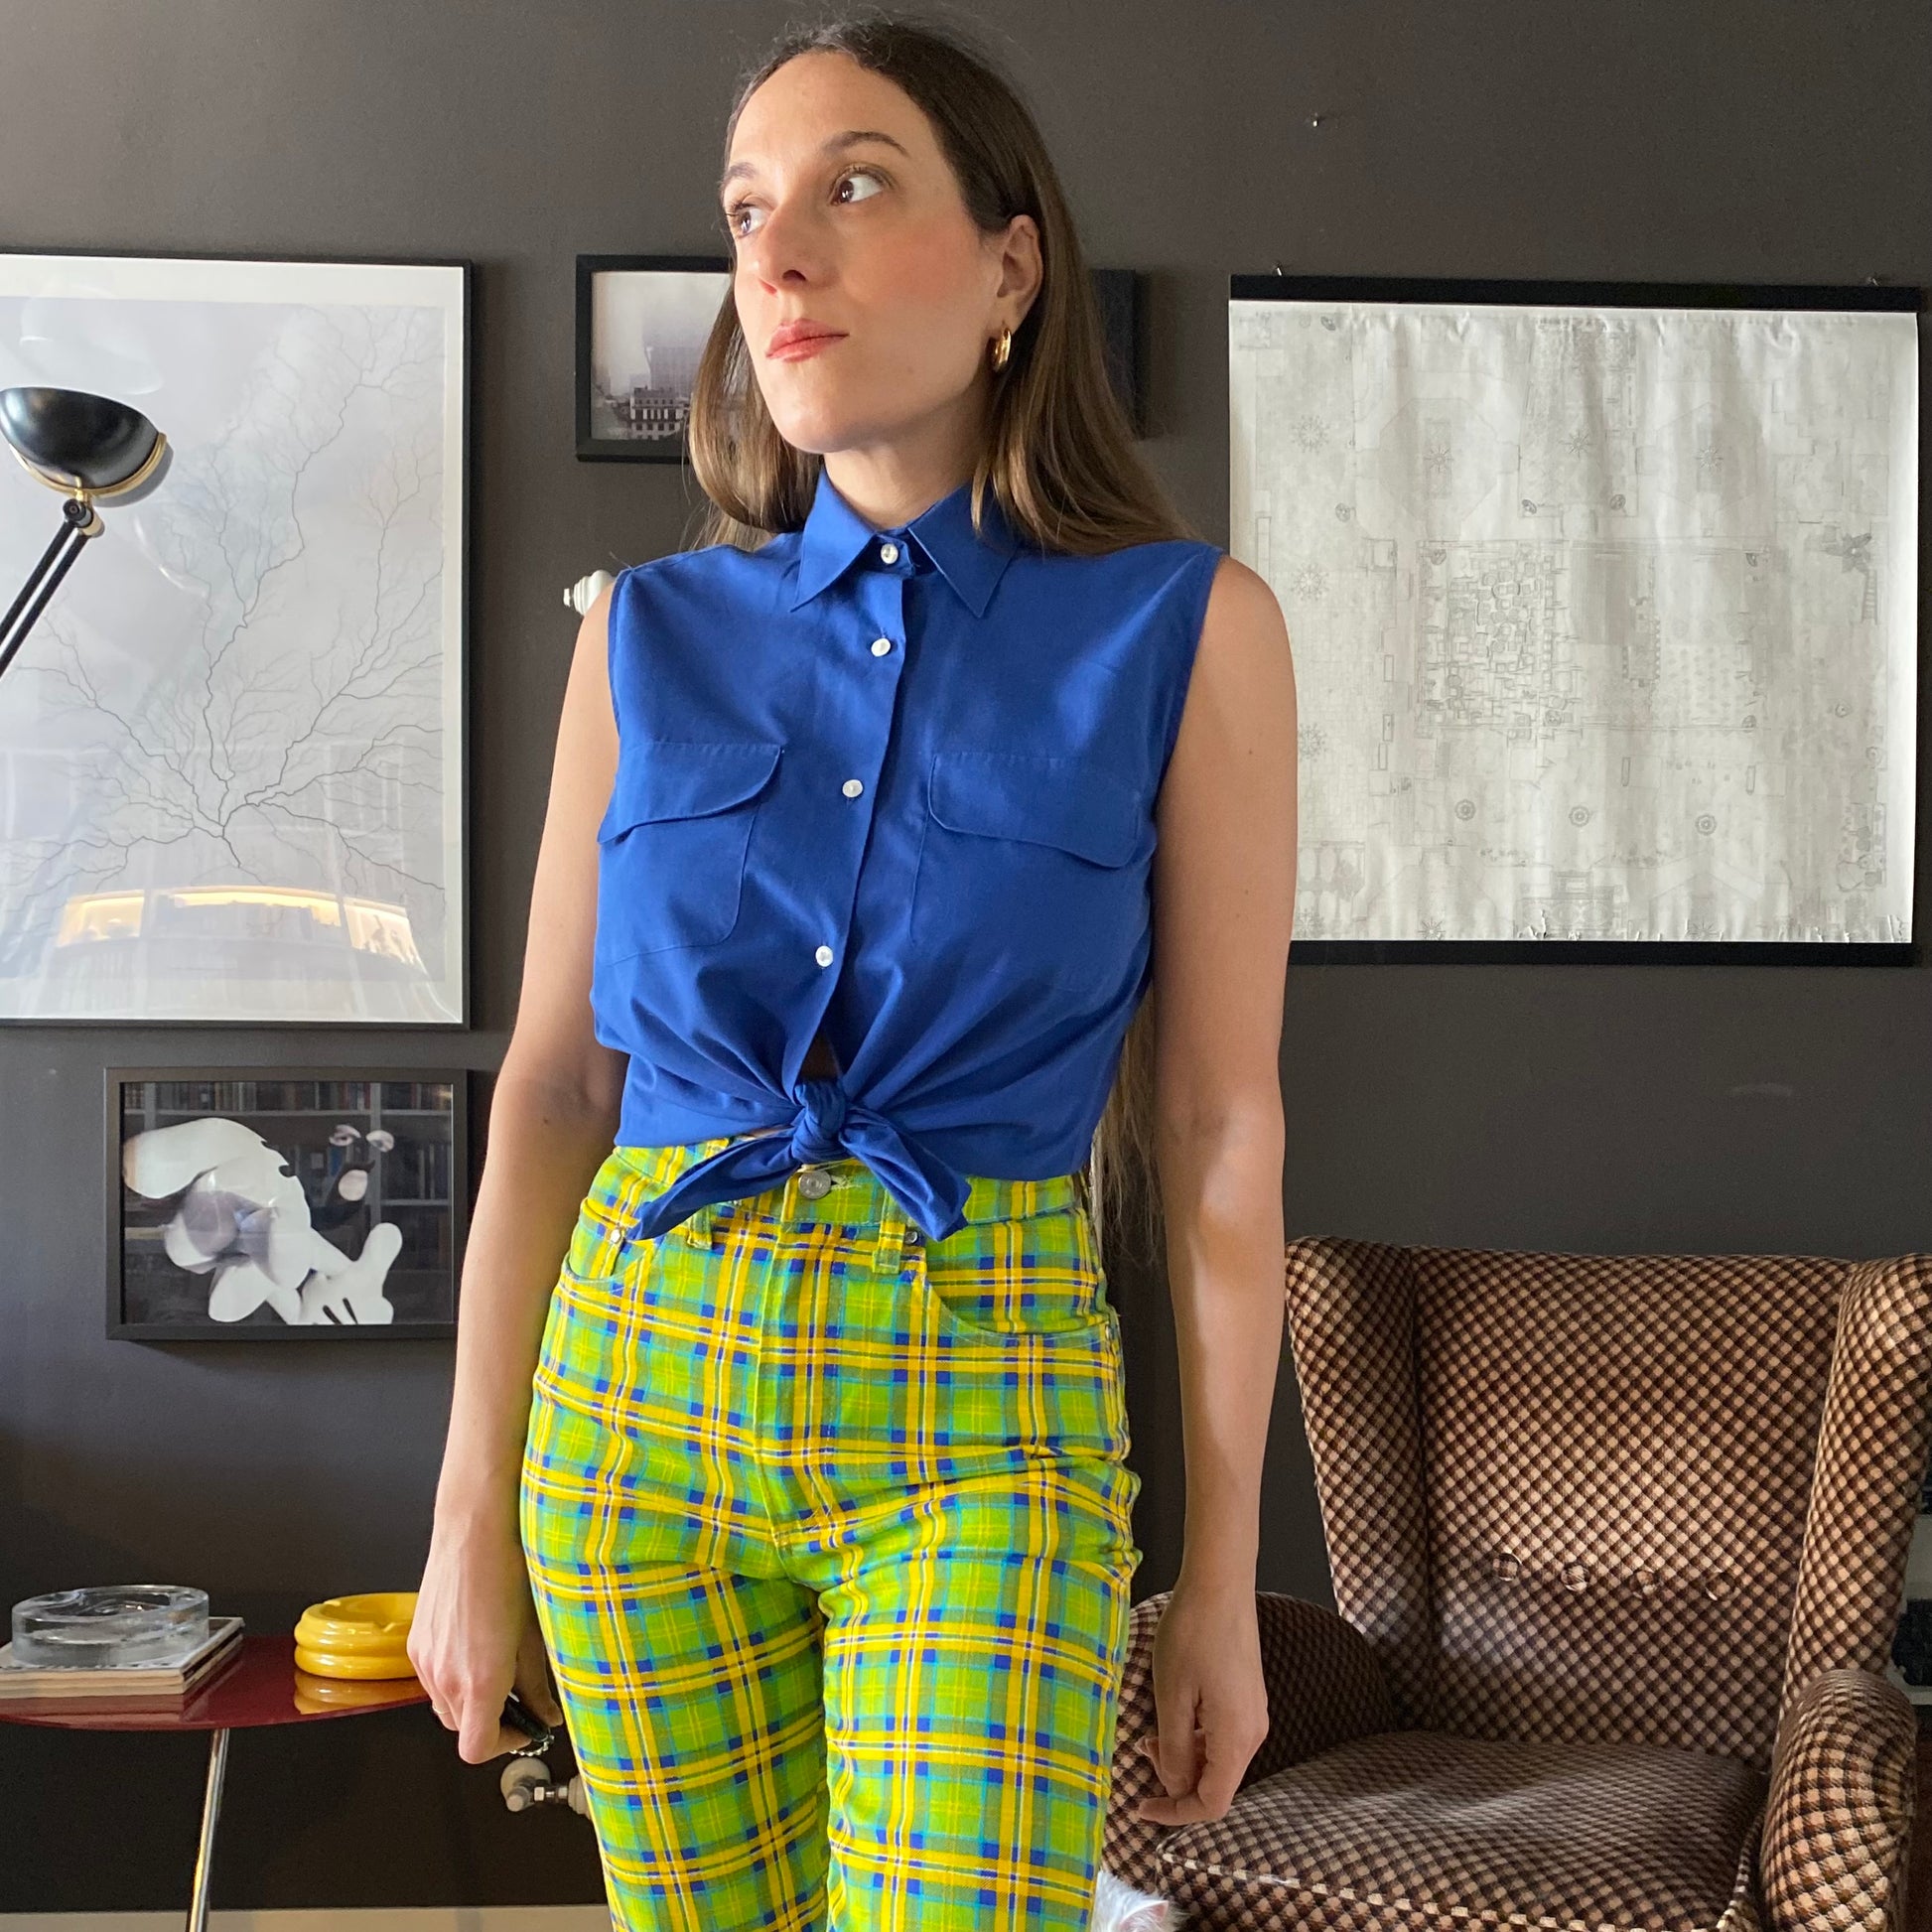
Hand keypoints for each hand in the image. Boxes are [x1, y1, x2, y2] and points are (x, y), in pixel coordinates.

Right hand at [407, 1501, 564, 1763]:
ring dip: (470, 1699)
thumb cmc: (511, 1571)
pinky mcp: (416, 1642)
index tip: (526, 1725)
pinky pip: (432, 1677)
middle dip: (491, 1720)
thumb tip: (549, 1714)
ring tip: (500, 1666)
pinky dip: (453, 1676)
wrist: (474, 1528)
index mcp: (478, 1681)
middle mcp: (444, 1677)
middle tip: (520, 1697)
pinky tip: (477, 1645)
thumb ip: (537, 1682)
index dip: (504, 1743)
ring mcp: (425, 1660)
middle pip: (460, 1729)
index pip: (476, 1749)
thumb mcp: (534, 1633)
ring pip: (444, 1705)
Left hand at [1134, 1569, 1267, 1825]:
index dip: (1175, 1814)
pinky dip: (1195, 1737)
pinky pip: (1221, 1736)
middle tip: (1142, 1749)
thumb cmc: (1192, 1634)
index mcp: (1236, 1739)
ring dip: (1183, 1756)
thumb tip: (1176, 1786)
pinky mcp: (1247, 1697)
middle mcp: (1253, 1733)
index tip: (1140, 1806)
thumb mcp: (1172, 1697)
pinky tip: (1173, 1714)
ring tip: (1151, 1731)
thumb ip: (1175, 1750)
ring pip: (1217, 1759)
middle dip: (1174, 1779)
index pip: (1211, 1803)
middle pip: (1215, 1783)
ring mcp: (1253, 1714)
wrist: (1220, 1584)